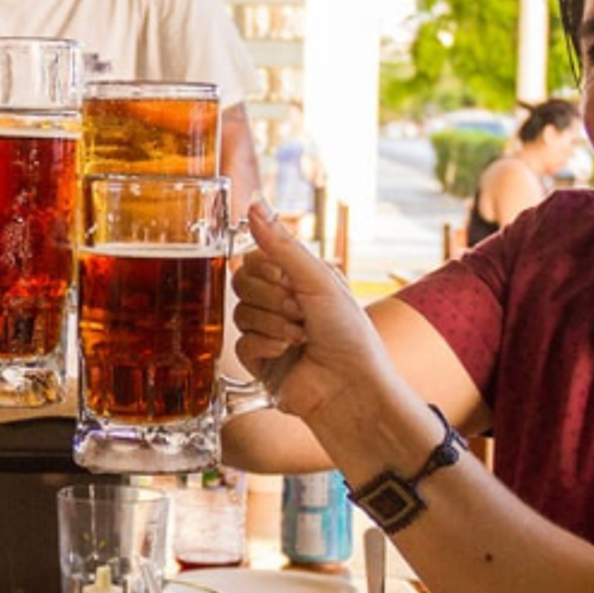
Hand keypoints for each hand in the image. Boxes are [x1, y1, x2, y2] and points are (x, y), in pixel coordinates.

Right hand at [232, 202, 395, 420]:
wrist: (353, 387)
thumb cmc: (349, 332)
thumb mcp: (318, 279)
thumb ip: (281, 244)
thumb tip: (255, 204)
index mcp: (297, 278)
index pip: (254, 258)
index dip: (266, 269)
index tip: (288, 280)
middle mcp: (281, 302)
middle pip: (241, 283)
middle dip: (272, 298)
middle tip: (301, 311)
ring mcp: (268, 331)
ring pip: (240, 313)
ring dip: (274, 323)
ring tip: (302, 337)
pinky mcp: (259, 361)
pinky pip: (240, 343)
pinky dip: (265, 345)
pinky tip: (288, 352)